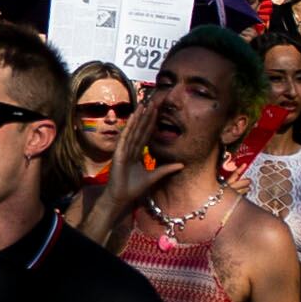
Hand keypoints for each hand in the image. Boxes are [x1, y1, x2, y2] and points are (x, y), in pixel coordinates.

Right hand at [105, 96, 181, 210]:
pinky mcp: (118, 154)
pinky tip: (133, 117)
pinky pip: (125, 137)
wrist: (120, 198)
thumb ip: (166, 169)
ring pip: (133, 131)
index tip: (157, 112)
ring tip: (143, 105)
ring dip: (138, 118)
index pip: (145, 135)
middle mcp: (129, 150)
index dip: (151, 124)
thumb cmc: (133, 189)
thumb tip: (182, 164)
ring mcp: (123, 151)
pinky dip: (129, 127)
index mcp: (136, 154)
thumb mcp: (154, 177)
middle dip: (146, 117)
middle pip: (139, 130)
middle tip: (152, 103)